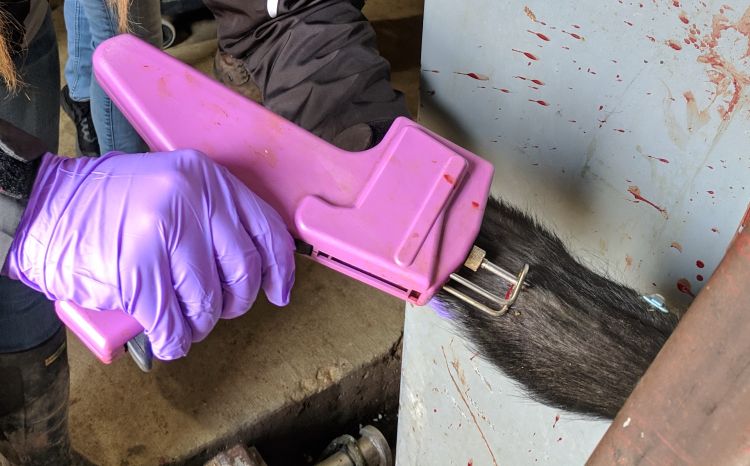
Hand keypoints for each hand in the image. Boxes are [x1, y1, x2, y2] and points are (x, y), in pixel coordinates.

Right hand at [3, 149, 294, 358]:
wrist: (46, 208)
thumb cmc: (110, 205)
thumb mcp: (173, 189)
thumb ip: (212, 215)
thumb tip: (255, 265)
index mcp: (206, 177)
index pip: (266, 229)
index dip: (280, 269)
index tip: (280, 293)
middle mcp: (190, 199)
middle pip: (242, 270)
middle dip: (235, 302)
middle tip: (216, 309)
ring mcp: (163, 233)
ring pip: (209, 301)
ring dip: (200, 325)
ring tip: (186, 323)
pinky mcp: (137, 270)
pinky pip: (172, 321)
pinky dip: (175, 341)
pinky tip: (168, 340)